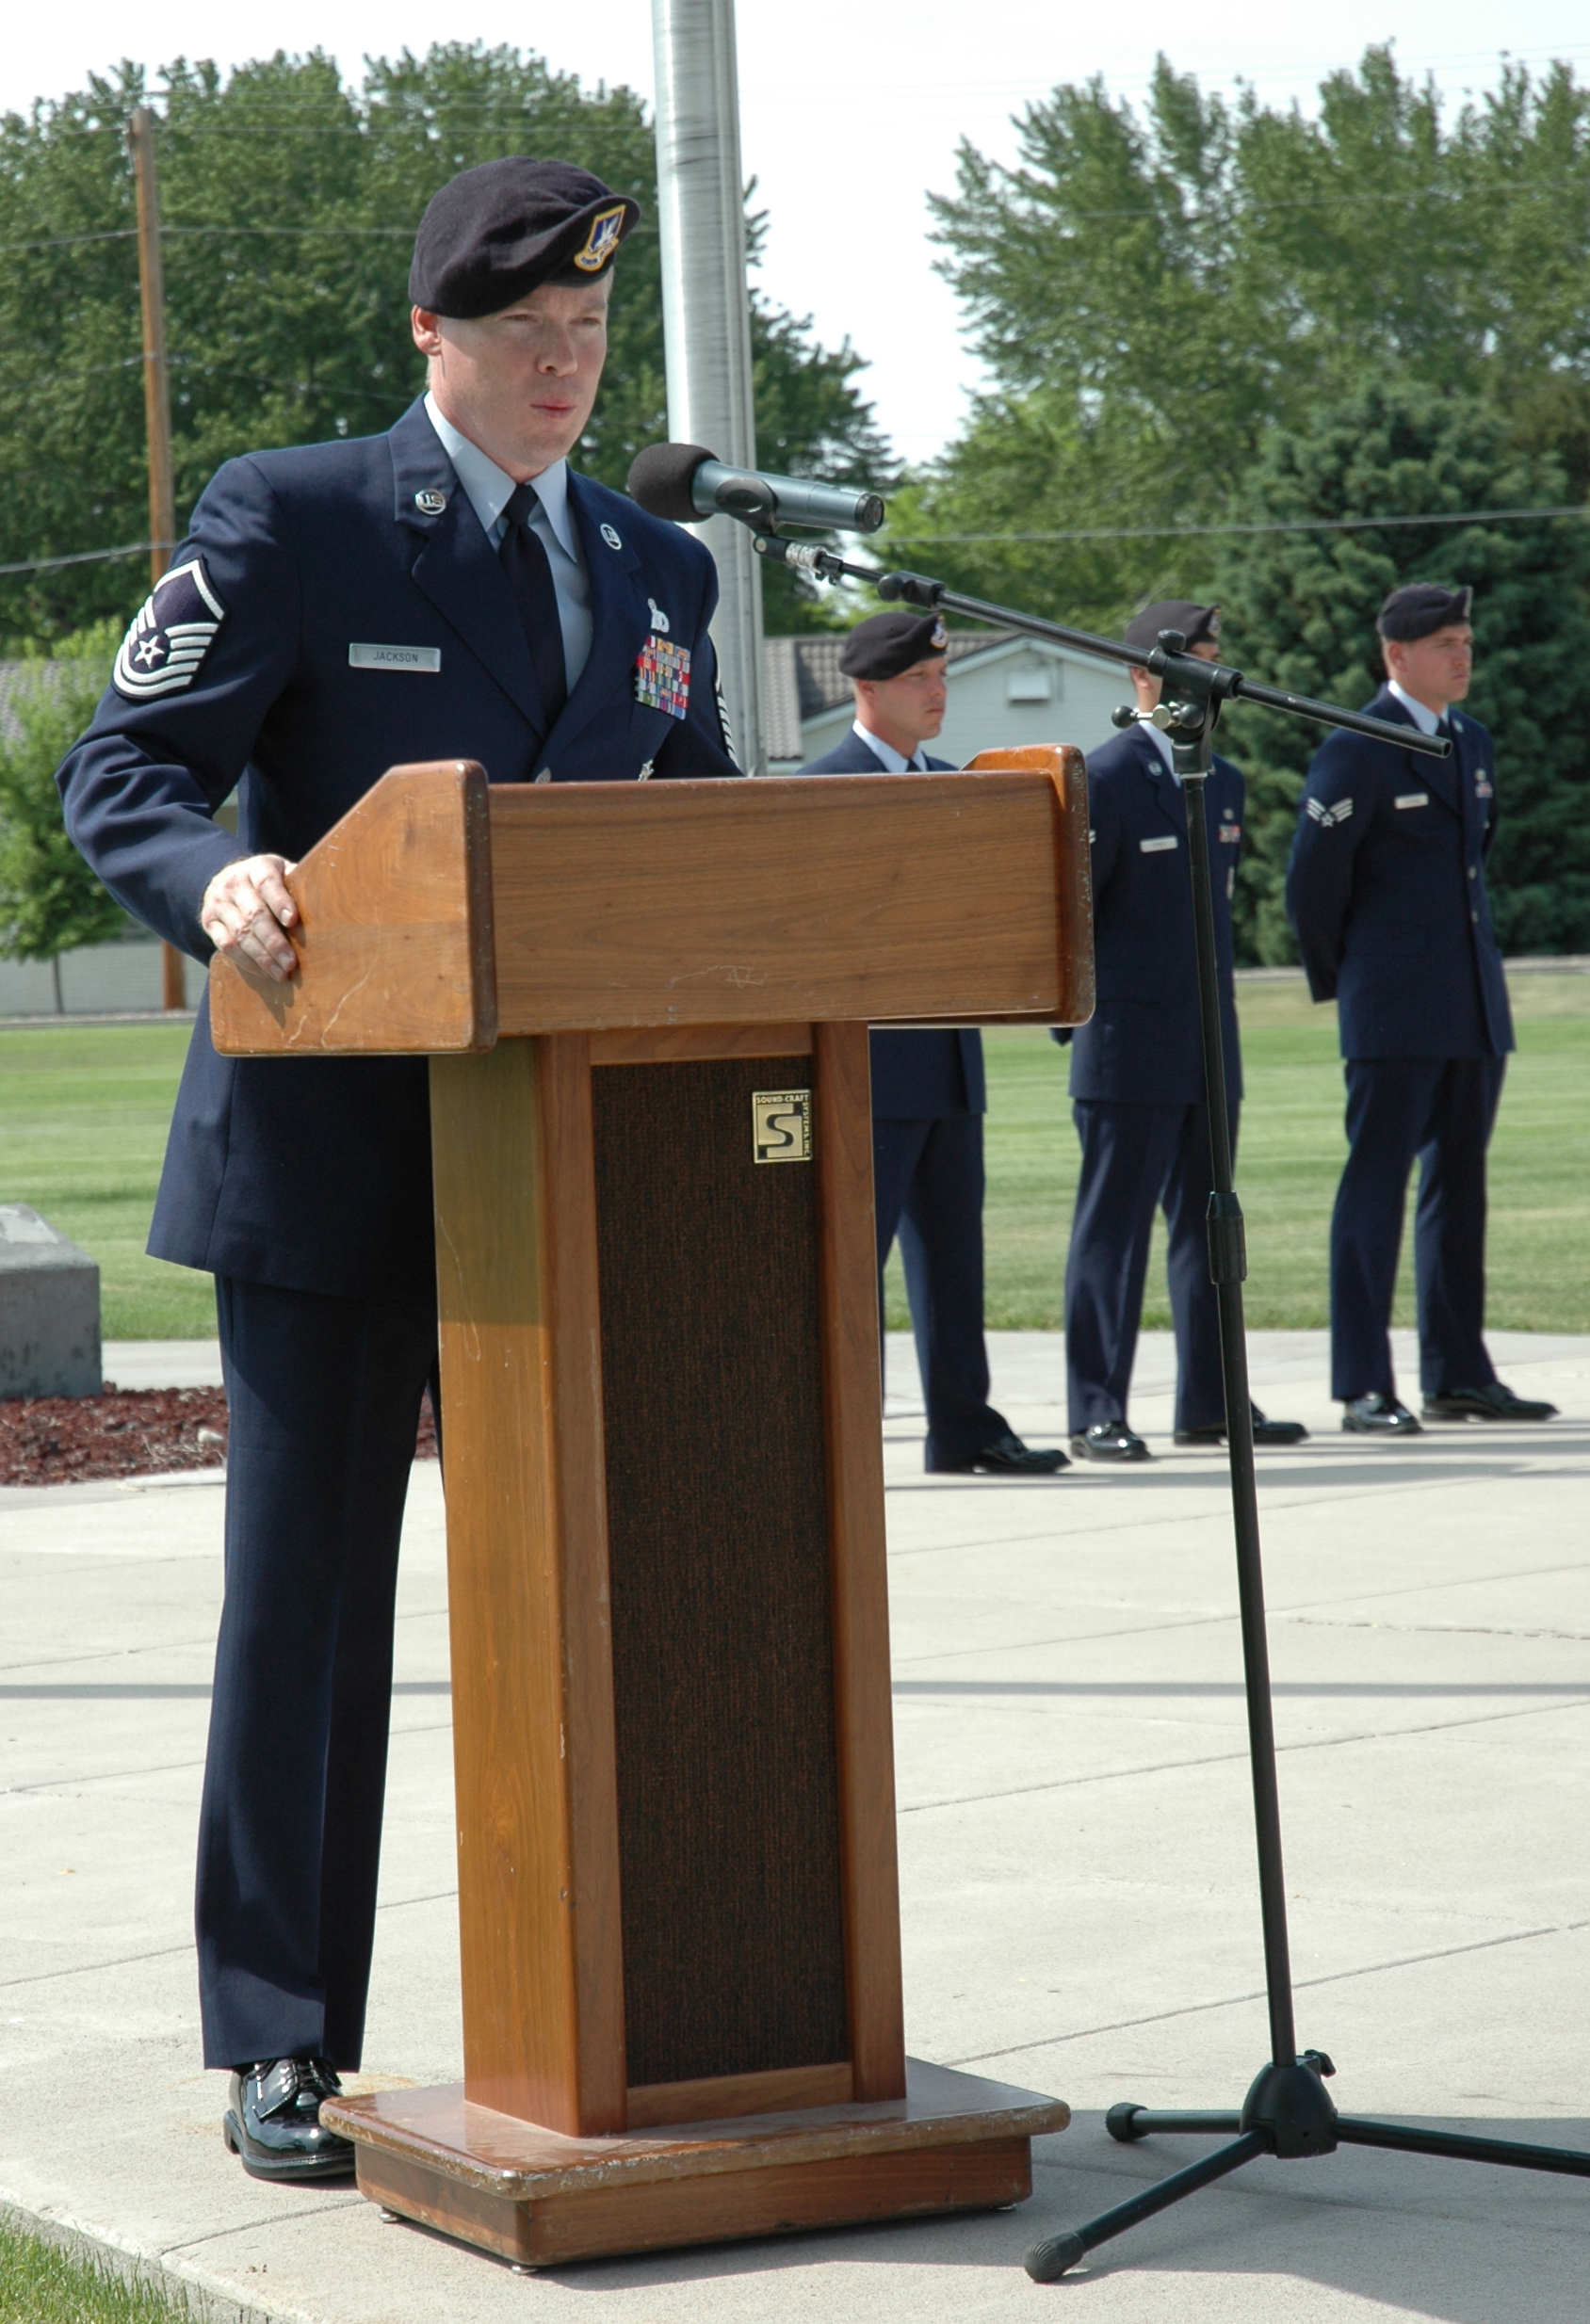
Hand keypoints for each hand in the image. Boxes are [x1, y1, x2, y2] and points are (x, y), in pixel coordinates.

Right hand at [200, 854, 299, 981]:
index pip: (268, 884)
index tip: (293, 920)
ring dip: (262, 957)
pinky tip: (263, 972)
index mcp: (257, 868)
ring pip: (240, 933)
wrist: (226, 878)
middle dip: (274, 942)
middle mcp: (234, 883)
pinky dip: (246, 961)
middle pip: (254, 915)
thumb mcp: (282, 873)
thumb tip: (326, 902)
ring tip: (281, 973)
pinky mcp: (209, 922)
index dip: (280, 902)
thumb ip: (298, 883)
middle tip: (291, 963)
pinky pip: (226, 945)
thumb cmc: (268, 881)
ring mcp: (219, 903)